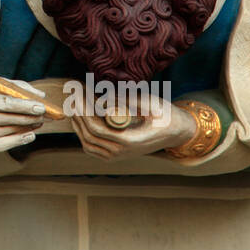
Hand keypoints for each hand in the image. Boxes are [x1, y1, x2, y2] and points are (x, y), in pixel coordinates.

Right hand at [0, 81, 46, 152]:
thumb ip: (9, 85)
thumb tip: (38, 95)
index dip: (21, 105)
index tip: (40, 106)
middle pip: (1, 119)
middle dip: (25, 118)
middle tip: (43, 115)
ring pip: (0, 133)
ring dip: (23, 129)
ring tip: (38, 123)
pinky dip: (14, 142)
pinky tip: (28, 136)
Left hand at [70, 98, 195, 160]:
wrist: (176, 131)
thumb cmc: (166, 115)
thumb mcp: (151, 103)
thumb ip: (127, 100)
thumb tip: (102, 98)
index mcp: (130, 141)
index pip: (96, 129)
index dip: (84, 111)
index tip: (80, 93)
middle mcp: (121, 153)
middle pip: (89, 135)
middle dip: (78, 113)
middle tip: (73, 93)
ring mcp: (117, 156)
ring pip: (87, 144)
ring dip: (77, 124)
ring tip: (73, 103)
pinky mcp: (115, 155)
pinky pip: (92, 148)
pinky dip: (82, 134)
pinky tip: (79, 118)